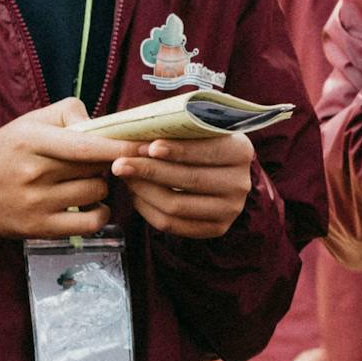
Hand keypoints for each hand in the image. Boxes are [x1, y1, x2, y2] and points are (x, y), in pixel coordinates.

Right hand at [0, 98, 128, 239]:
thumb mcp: (24, 124)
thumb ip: (65, 114)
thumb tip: (104, 125)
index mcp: (31, 140)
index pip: (86, 144)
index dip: (121, 146)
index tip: (147, 145)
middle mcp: (33, 172)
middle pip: (96, 167)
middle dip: (106, 162)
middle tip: (94, 161)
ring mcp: (36, 203)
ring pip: (97, 192)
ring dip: (99, 186)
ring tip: (83, 182)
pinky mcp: (38, 229)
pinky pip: (91, 222)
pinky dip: (100, 213)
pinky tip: (90, 206)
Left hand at [112, 132, 254, 238]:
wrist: (219, 174)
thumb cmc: (199, 145)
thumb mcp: (198, 132)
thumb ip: (178, 132)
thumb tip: (136, 136)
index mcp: (241, 152)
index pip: (208, 151)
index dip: (177, 150)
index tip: (149, 147)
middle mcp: (240, 183)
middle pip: (188, 180)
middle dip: (150, 171)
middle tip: (120, 163)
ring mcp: (230, 209)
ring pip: (176, 205)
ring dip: (143, 191)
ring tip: (125, 177)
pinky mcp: (216, 228)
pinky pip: (171, 224)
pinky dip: (147, 209)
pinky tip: (135, 194)